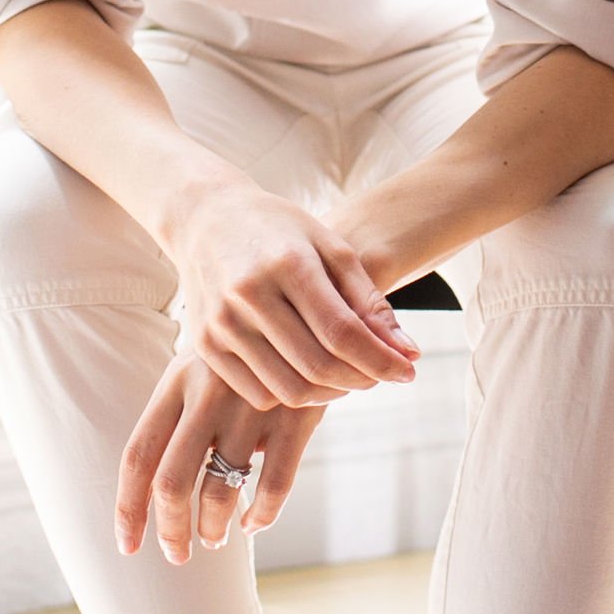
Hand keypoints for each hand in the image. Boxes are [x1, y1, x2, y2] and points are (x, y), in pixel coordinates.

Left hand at [116, 361, 326, 561]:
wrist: (309, 309)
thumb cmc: (243, 354)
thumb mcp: (200, 368)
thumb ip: (175, 418)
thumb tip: (151, 493)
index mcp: (175, 383)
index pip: (137, 455)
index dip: (128, 508)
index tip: (128, 546)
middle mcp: (208, 394)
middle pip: (172, 481)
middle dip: (171, 530)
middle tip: (176, 555)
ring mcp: (252, 404)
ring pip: (222, 488)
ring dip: (214, 526)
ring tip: (215, 538)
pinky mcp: (296, 415)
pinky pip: (275, 484)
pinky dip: (261, 515)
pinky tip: (253, 524)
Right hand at [160, 174, 417, 409]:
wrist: (205, 219)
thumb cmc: (279, 231)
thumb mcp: (330, 247)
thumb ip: (368, 300)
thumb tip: (408, 352)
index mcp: (287, 264)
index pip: (343, 332)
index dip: (381, 360)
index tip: (408, 371)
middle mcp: (249, 295)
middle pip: (318, 366)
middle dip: (361, 379)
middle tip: (380, 374)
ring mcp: (221, 323)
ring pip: (289, 390)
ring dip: (330, 393)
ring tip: (347, 375)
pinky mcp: (205, 344)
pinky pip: (260, 394)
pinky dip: (293, 394)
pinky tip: (309, 374)